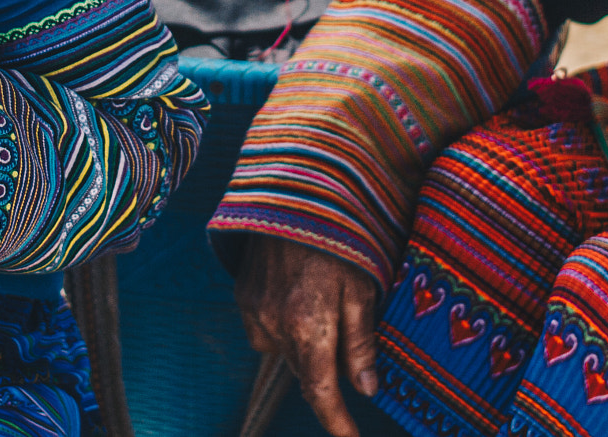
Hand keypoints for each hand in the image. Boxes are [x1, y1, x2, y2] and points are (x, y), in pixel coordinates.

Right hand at [235, 236, 379, 436]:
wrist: (291, 193)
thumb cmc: (336, 237)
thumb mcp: (362, 287)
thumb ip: (361, 341)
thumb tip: (366, 388)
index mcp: (310, 325)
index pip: (321, 392)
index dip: (337, 422)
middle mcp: (276, 325)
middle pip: (306, 374)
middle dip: (328, 371)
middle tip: (348, 338)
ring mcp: (253, 311)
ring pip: (285, 354)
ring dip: (306, 346)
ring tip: (321, 304)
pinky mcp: (241, 296)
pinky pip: (264, 332)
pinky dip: (283, 327)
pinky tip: (296, 298)